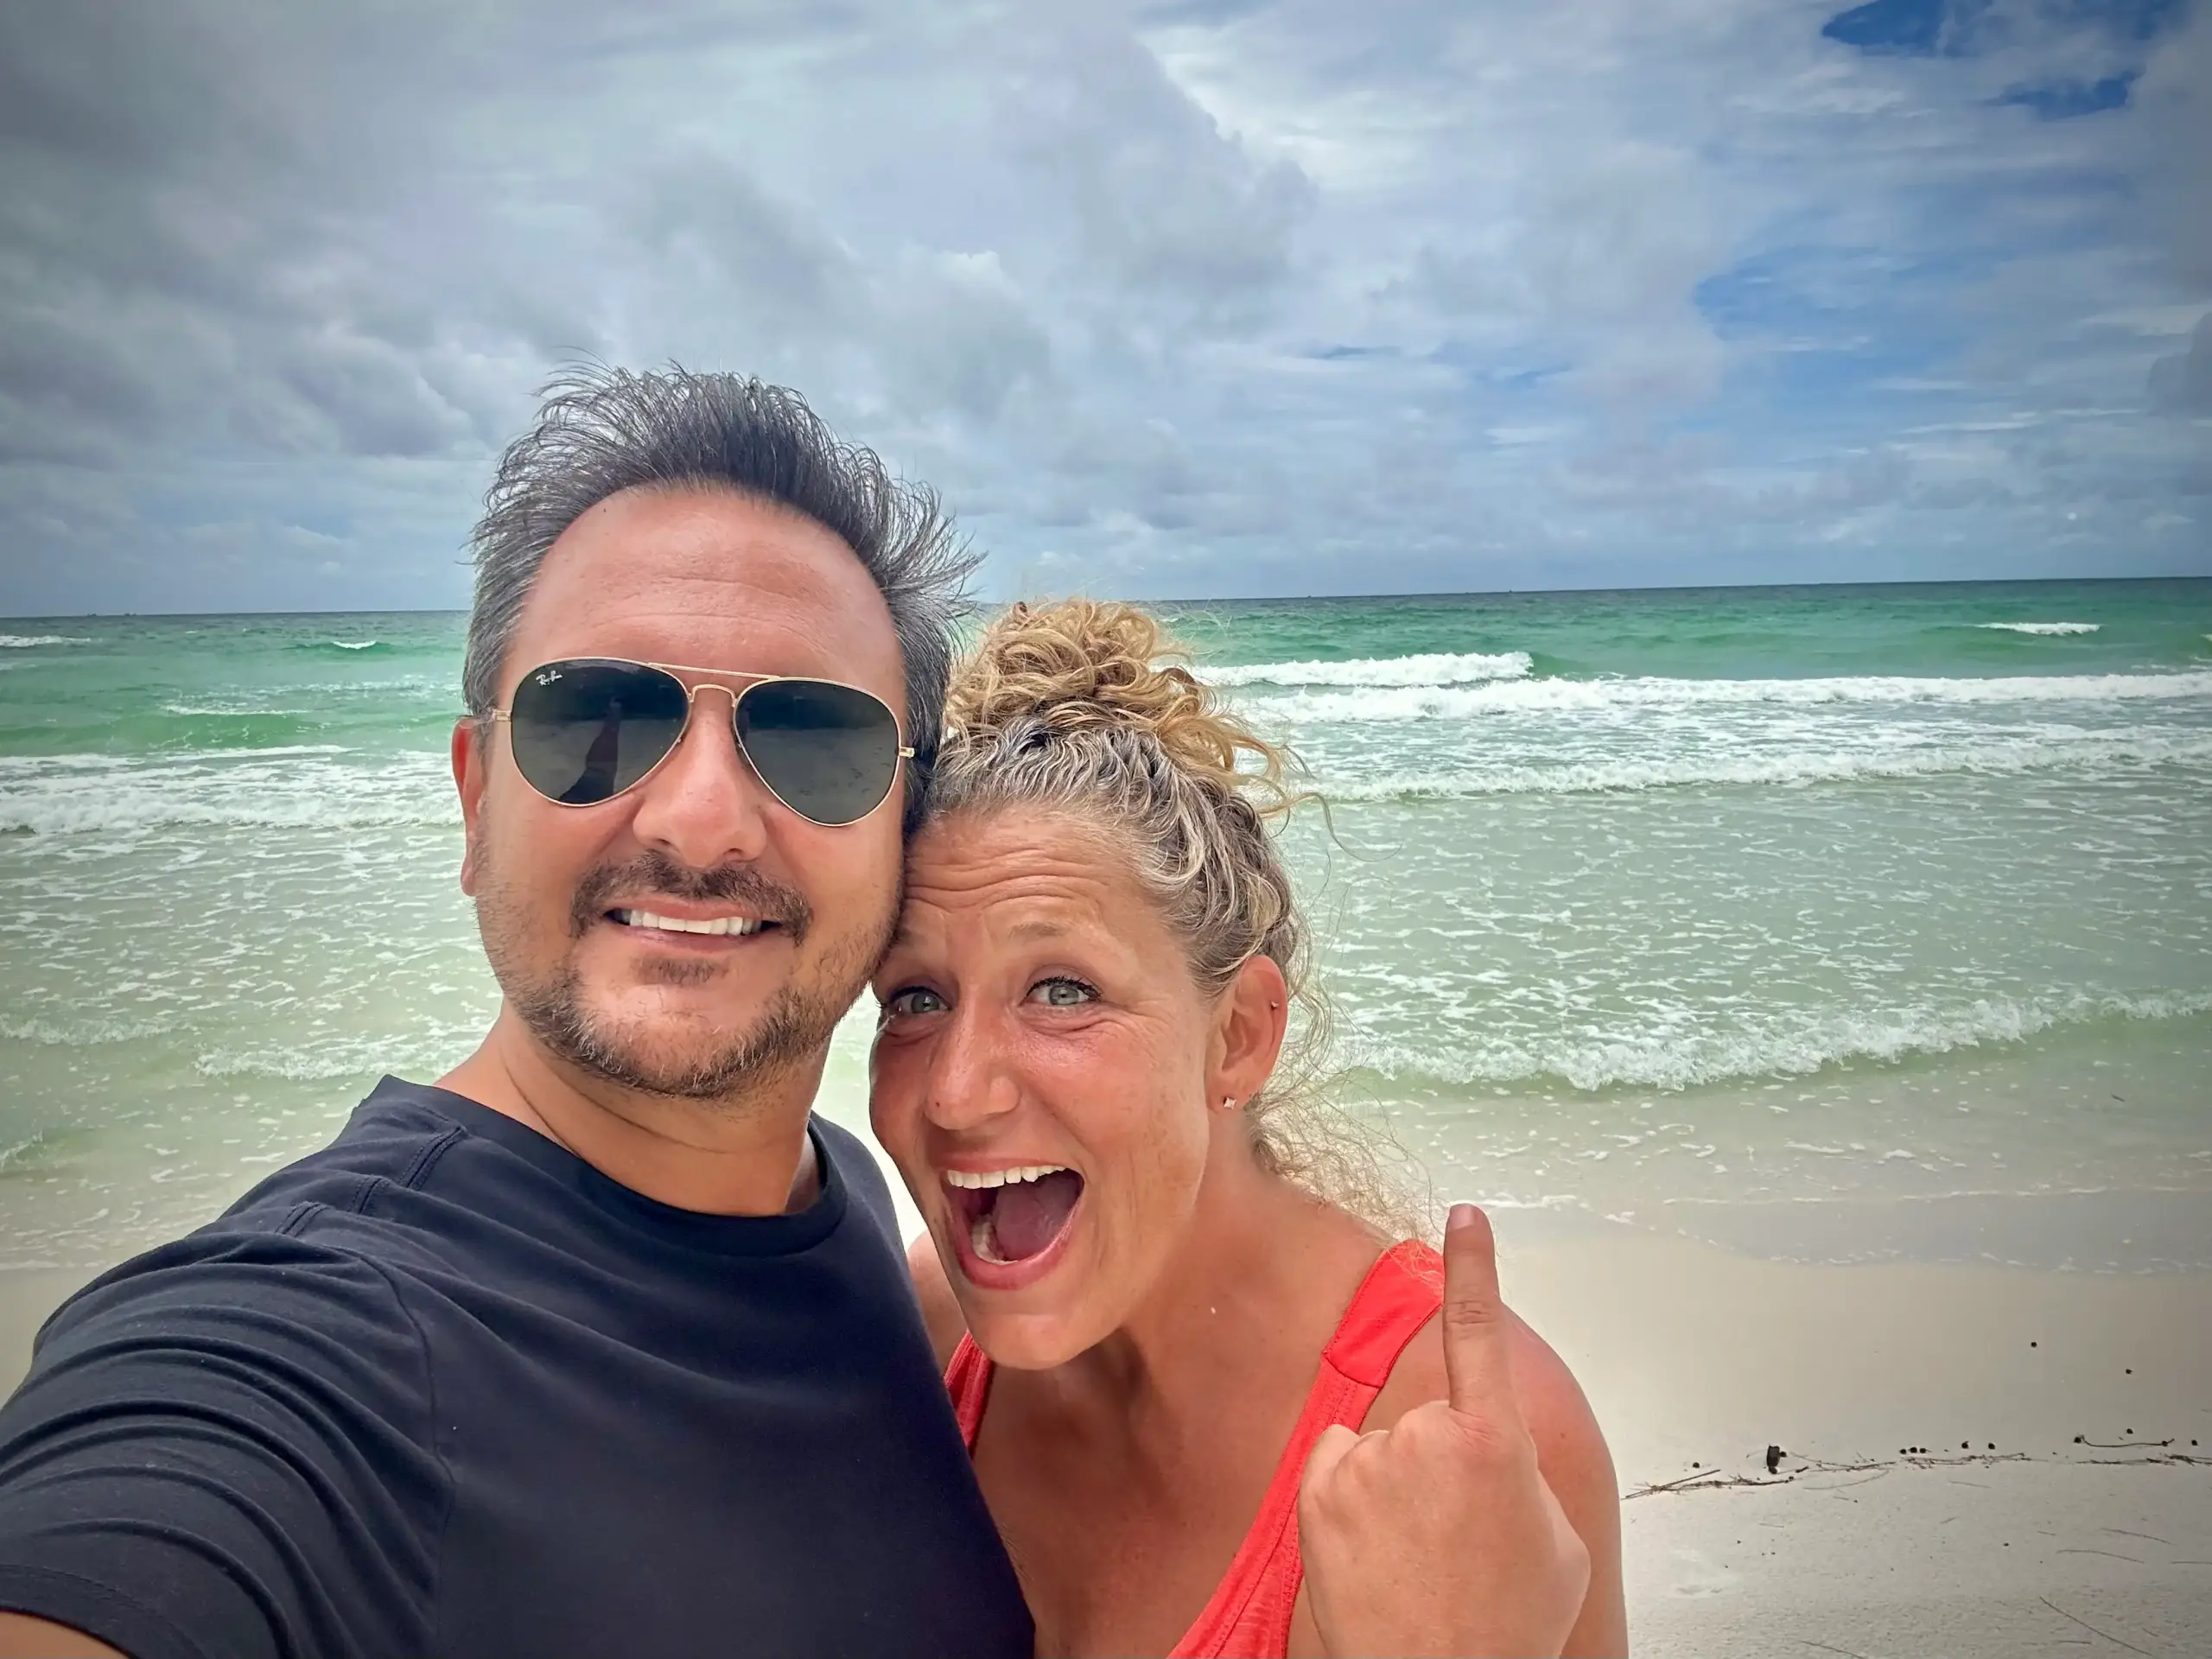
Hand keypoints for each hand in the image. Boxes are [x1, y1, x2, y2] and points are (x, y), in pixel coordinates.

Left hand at [1297, 1204, 1591, 1657]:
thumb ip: (1524, 1476)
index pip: (1480, 1327)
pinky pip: (1341, 1467)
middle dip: (1444, 1467)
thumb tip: (1499, 1460)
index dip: (1474, 1265)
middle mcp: (1425, 1436)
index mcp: (1494, 1440)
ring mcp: (1366, 1461)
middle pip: (1431, 1422)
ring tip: (1419, 1559)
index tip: (1464, 1214)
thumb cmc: (1507, 1624)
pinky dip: (1352, 1500)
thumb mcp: (1555, 1542)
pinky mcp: (1320, 1491)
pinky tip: (1374, 1551)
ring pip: (1384, 1451)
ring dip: (1397, 1492)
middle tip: (1460, 1540)